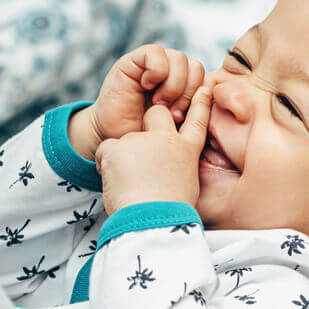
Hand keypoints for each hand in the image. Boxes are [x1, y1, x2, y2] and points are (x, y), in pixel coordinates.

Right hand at [69, 44, 204, 159]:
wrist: (113, 138)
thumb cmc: (144, 136)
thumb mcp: (177, 126)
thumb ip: (195, 110)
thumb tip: (211, 90)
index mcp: (184, 86)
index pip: (206, 79)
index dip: (199, 99)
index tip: (183, 120)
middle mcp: (170, 71)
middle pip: (196, 67)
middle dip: (187, 93)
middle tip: (172, 114)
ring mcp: (152, 64)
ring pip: (180, 58)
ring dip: (172, 85)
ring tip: (158, 104)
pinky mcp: (133, 60)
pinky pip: (156, 53)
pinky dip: (156, 71)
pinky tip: (146, 87)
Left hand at [95, 87, 211, 214]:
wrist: (152, 221)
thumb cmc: (169, 214)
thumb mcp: (187, 187)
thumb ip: (179, 170)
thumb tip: (172, 172)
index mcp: (186, 152)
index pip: (196, 121)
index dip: (199, 103)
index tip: (203, 87)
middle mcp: (165, 141)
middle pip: (157, 113)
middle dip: (150, 120)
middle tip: (143, 146)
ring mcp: (140, 141)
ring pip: (124, 140)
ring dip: (122, 158)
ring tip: (128, 185)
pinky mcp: (117, 148)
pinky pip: (104, 150)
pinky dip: (104, 163)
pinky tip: (113, 181)